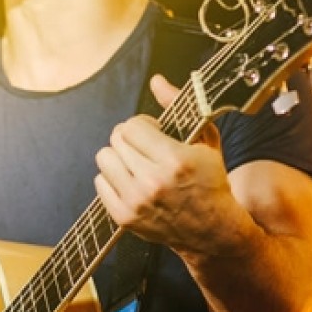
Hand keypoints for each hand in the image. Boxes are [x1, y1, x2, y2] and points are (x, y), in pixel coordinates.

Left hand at [94, 74, 233, 252]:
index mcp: (175, 160)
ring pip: (104, 159)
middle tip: (145, 149)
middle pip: (116, 140)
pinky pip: (100, 183)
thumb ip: (179, 106)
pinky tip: (130, 182)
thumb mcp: (206, 141)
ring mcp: (136, 202)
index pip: (132, 126)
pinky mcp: (124, 218)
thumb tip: (156, 81)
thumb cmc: (210, 182)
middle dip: (130, 139)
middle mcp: (153, 182)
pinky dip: (112, 179)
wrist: (211, 231)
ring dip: (119, 158)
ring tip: (136, 165)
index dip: (143, 126)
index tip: (154, 133)